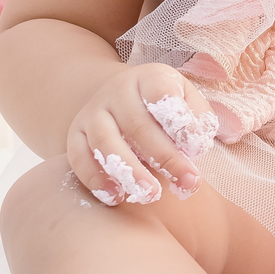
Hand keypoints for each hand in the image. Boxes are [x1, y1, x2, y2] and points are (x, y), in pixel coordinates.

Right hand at [65, 65, 216, 206]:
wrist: (120, 97)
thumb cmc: (163, 107)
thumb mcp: (186, 100)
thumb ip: (198, 118)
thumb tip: (199, 143)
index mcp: (150, 77)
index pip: (162, 94)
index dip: (180, 123)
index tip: (197, 150)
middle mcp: (117, 90)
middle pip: (137, 124)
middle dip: (164, 157)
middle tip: (184, 182)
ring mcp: (93, 110)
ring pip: (105, 141)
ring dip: (129, 171)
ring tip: (149, 194)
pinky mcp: (75, 132)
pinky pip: (79, 156)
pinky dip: (96, 179)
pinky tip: (116, 196)